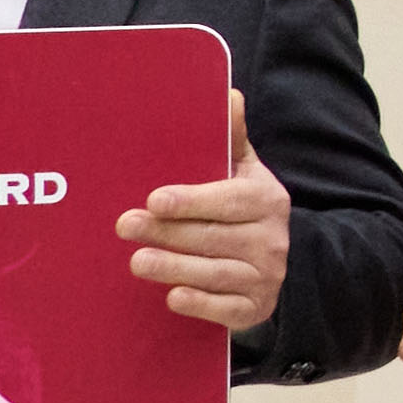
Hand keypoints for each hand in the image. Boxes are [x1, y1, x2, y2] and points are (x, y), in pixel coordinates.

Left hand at [121, 93, 289, 333]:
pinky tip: (173, 297)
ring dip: (174, 267)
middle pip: (212, 237)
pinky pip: (227, 309)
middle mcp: (272, 238)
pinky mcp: (256, 307)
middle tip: (126, 227)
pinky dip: (200, 304)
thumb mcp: (245, 173)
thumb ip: (232, 139)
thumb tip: (229, 94)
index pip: (226, 200)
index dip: (190, 201)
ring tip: (137, 261)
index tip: (154, 199)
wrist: (275, 264)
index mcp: (267, 199)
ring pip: (215, 272)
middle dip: (167, 233)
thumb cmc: (243, 210)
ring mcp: (266, 276)